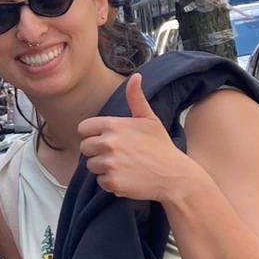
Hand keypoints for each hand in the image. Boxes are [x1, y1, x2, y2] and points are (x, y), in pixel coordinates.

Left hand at [76, 73, 195, 202]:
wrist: (175, 176)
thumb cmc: (161, 146)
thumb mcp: (149, 119)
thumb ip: (136, 98)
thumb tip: (135, 76)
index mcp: (113, 125)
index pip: (83, 129)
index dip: (93, 134)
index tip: (106, 139)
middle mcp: (108, 143)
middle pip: (85, 148)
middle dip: (97, 152)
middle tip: (118, 154)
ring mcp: (110, 163)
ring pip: (91, 165)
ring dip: (103, 168)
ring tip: (124, 166)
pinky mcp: (113, 182)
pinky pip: (100, 182)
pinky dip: (110, 182)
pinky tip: (126, 178)